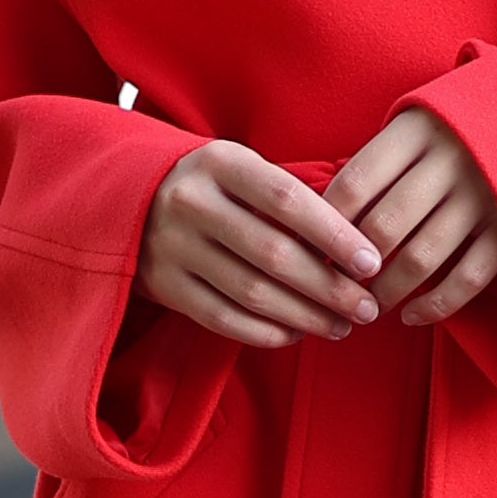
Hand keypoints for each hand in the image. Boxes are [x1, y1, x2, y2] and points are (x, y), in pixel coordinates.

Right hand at [138, 141, 384, 347]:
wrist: (125, 197)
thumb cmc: (211, 186)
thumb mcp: (240, 167)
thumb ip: (289, 193)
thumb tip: (359, 240)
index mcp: (220, 163)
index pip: (287, 200)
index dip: (334, 234)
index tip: (371, 263)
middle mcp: (192, 203)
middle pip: (274, 253)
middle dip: (330, 287)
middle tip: (368, 308)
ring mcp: (172, 247)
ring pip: (251, 292)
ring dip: (305, 316)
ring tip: (342, 325)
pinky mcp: (163, 286)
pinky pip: (222, 319)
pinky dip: (266, 332)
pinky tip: (297, 334)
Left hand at [332, 103, 496, 328]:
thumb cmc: (459, 129)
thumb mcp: (418, 123)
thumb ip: (379, 162)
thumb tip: (322, 220)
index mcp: (416, 129)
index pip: (353, 184)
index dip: (325, 226)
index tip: (312, 254)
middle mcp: (450, 159)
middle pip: (383, 227)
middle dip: (353, 268)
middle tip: (337, 288)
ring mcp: (484, 195)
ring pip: (420, 258)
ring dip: (387, 291)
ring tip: (370, 305)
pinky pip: (466, 278)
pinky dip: (434, 305)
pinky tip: (411, 316)